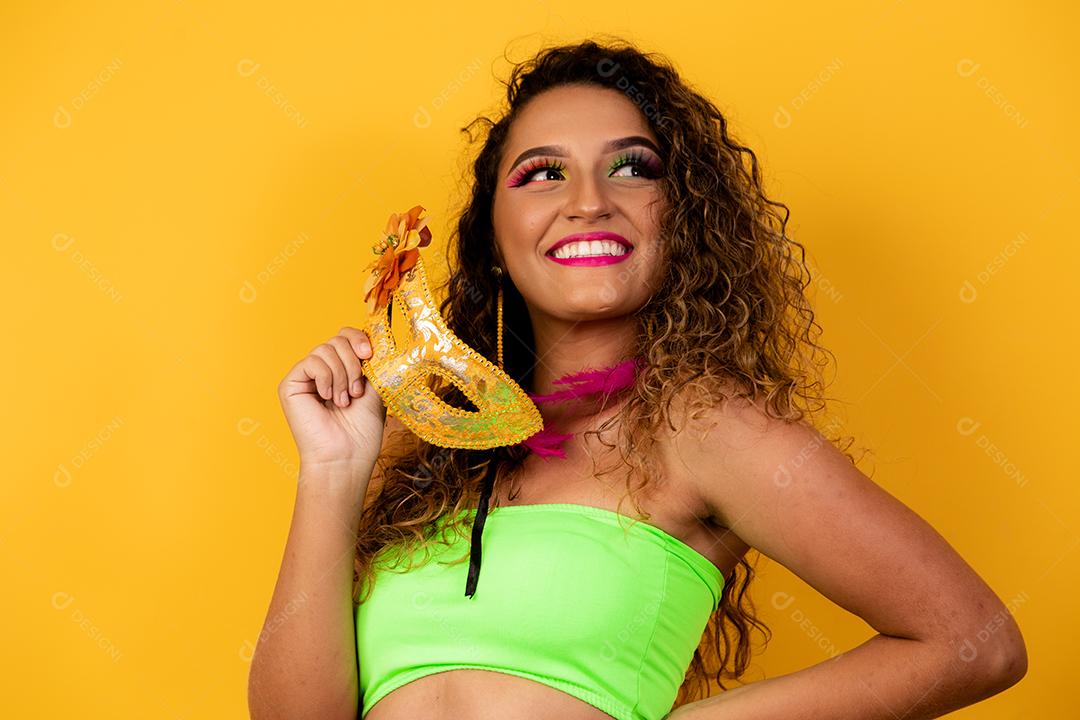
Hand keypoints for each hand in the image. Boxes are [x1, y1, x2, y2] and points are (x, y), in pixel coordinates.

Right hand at [277, 326, 385, 469]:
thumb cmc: (362, 430)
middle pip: (337, 339)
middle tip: (356, 391)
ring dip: (341, 375)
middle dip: (353, 362)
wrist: (346, 455)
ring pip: (325, 349)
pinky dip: (325, 378)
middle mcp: (324, 370)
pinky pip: (311, 361)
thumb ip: (376, 362)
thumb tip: (378, 338)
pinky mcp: (291, 384)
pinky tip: (327, 398)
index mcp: (344, 369)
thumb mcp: (377, 388)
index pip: (347, 336)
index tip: (370, 354)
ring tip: (343, 401)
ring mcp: (307, 376)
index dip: (359, 338)